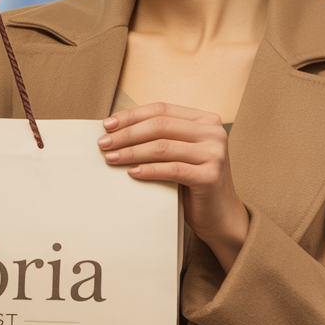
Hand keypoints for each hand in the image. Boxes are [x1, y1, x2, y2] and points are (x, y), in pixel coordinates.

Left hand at [97, 102, 249, 271]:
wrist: (221, 215)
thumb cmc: (194, 181)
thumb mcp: (181, 151)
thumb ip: (162, 136)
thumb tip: (117, 129)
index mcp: (205, 120)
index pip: (162, 109)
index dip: (132, 115)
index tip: (107, 124)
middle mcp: (214, 132)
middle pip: (160, 125)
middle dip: (127, 134)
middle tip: (103, 143)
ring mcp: (215, 153)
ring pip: (162, 146)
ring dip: (131, 152)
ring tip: (111, 158)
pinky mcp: (210, 176)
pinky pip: (171, 169)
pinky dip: (148, 170)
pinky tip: (131, 172)